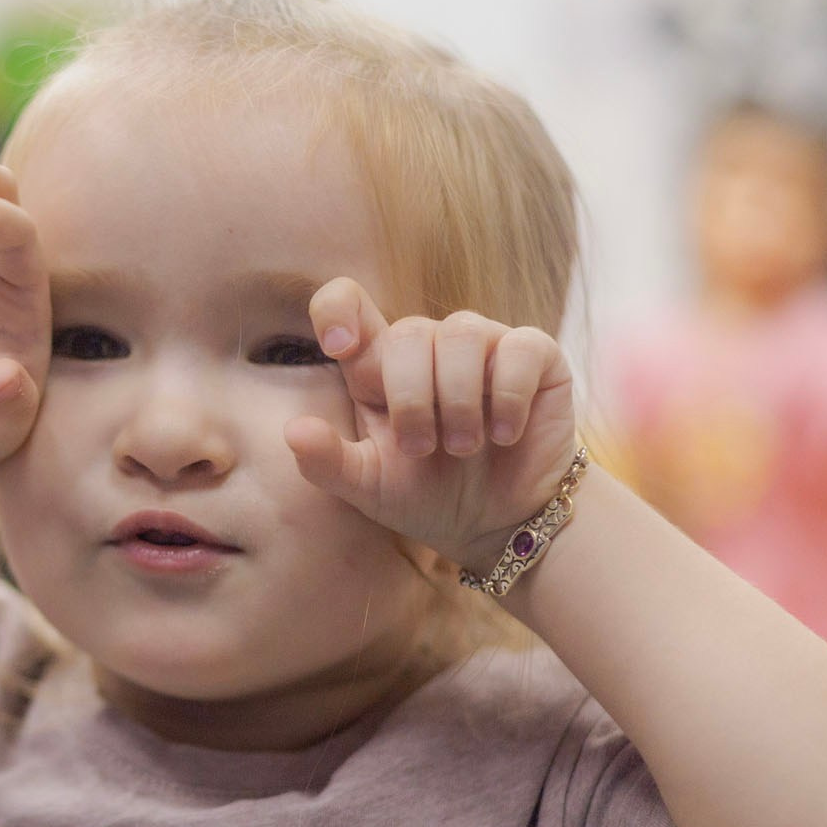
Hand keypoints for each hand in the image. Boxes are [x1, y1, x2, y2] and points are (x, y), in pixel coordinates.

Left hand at [285, 279, 578, 569]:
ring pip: (460, 334)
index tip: (339, 347)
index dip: (337, 309)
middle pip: (408, 333)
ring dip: (458, 399)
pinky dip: (509, 396)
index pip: (348, 303)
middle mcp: (428, 345)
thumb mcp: (368, 487)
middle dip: (412, 398)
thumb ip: (327, 461)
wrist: (499, 524)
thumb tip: (292, 431)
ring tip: (464, 447)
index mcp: (378, 367)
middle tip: (423, 449)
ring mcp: (483, 345)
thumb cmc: (426, 497)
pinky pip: (519, 348)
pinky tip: (504, 435)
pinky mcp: (535, 356)